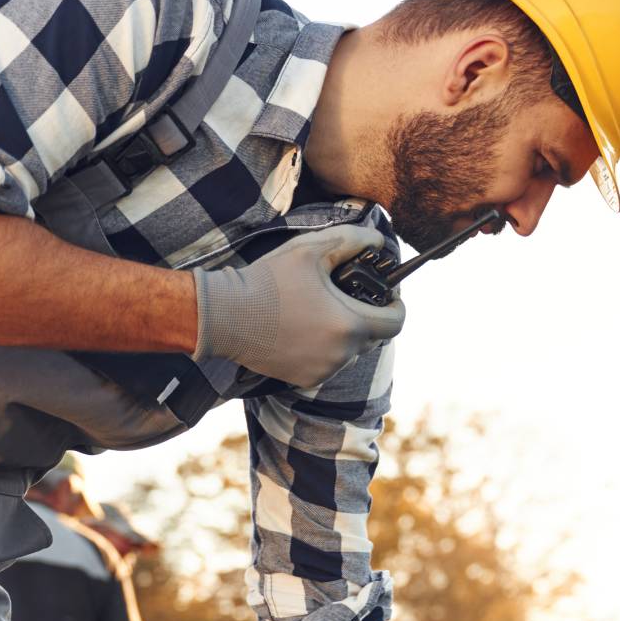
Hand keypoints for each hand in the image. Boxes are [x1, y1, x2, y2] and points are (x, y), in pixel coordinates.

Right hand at [193, 226, 403, 388]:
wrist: (223, 315)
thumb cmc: (268, 280)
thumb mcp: (313, 248)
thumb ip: (354, 241)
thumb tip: (380, 241)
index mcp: (350, 324)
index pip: (396, 322)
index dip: (396, 307)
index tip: (389, 296)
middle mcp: (342, 354)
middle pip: (373, 336)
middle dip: (366, 316)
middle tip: (347, 297)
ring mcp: (323, 370)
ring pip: (349, 352)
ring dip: (343, 334)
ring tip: (320, 312)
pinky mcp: (304, 379)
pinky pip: (327, 364)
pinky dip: (324, 350)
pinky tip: (303, 331)